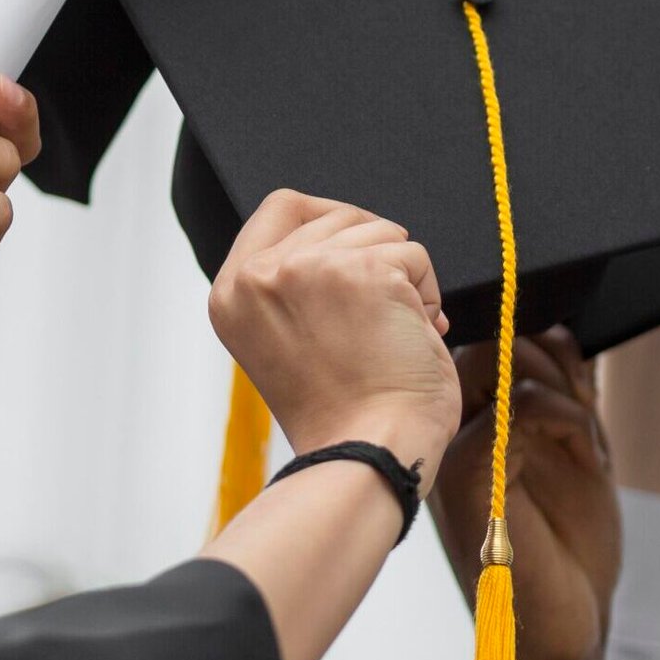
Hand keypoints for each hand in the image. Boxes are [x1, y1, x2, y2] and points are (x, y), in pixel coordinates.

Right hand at [208, 191, 460, 489]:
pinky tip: (413, 334)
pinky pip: (414, 254)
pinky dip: (426, 293)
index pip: (282, 207)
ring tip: (392, 332)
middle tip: (380, 315)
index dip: (328, 218)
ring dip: (402, 277)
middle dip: (373, 256)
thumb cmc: (342, 410)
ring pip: (379, 231)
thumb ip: (292, 284)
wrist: (371, 452)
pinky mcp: (363, 271)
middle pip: (338, 216)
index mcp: (232, 291)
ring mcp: (310, 268)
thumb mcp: (283, 337)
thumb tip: (346, 235)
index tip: (354, 250)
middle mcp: (260, 274)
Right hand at [432, 331, 619, 659]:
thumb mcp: (576, 449)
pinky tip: (585, 452)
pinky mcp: (471, 477)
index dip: (542, 340)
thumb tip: (559, 332)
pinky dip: (562, 414)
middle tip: (581, 402)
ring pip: (495, 359)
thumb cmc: (567, 549)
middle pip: (487, 338)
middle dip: (546, 355)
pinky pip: (510, 410)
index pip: (490, 338)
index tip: (579, 377)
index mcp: (474, 421)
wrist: (568, 626)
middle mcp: (456, 431)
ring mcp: (458, 451)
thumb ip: (564, 392)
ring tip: (584, 432)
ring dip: (560, 383)